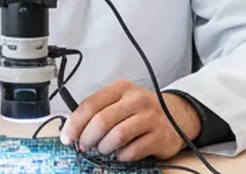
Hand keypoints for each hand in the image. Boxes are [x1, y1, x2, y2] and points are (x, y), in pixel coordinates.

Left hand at [60, 81, 201, 161]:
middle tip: (84, 146)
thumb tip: (73, 128)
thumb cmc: (141, 111)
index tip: (67, 137)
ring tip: (103, 150)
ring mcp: (150, 117)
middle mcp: (136, 100)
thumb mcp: (121, 101)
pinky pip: (133, 150)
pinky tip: (121, 154)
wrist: (178, 116)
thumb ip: (99, 110)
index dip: (75, 123)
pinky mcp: (160, 136)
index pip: (91, 104)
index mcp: (122, 88)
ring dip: (104, 147)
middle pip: (102, 120)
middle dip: (87, 137)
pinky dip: (122, 155)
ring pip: (117, 135)